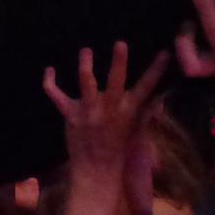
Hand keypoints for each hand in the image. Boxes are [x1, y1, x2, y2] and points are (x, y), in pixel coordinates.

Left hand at [41, 41, 168, 179]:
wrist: (96, 171)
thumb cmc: (118, 148)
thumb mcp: (135, 129)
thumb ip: (146, 112)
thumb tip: (160, 99)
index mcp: (128, 111)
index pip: (146, 87)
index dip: (156, 70)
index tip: (165, 53)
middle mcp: (110, 109)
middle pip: (115, 82)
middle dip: (118, 63)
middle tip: (120, 43)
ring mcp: (90, 113)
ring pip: (87, 84)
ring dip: (86, 66)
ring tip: (86, 51)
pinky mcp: (71, 116)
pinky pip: (57, 96)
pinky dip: (50, 83)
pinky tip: (49, 70)